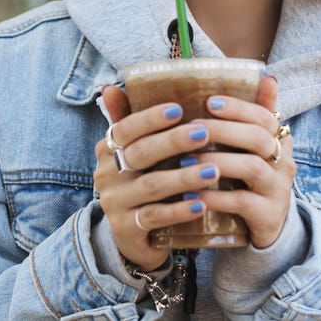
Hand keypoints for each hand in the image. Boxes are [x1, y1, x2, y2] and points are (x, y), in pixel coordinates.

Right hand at [93, 86, 222, 269]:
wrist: (135, 236)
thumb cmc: (143, 183)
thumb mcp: (136, 152)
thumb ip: (130, 119)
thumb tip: (116, 84)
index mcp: (108, 148)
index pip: (125, 128)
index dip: (150, 117)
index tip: (179, 108)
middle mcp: (106, 173)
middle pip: (141, 153)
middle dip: (173, 142)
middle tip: (204, 133)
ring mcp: (113, 202)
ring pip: (151, 186)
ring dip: (184, 177)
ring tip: (214, 171)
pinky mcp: (125, 228)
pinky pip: (154, 217)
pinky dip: (179, 210)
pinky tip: (202, 204)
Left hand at [195, 76, 294, 247]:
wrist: (270, 228)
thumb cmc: (253, 178)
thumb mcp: (255, 147)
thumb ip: (256, 114)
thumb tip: (266, 76)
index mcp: (279, 140)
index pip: (264, 116)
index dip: (237, 107)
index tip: (208, 102)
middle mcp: (283, 162)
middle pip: (258, 137)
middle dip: (222, 130)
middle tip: (191, 128)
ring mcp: (278, 189)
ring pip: (251, 167)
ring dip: (216, 161)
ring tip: (185, 161)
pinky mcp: (268, 215)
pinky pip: (242, 202)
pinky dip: (215, 197)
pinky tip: (192, 193)